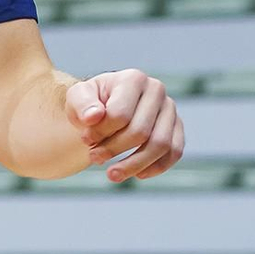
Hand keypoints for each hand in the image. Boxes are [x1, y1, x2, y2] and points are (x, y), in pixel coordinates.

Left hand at [64, 69, 183, 182]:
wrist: (106, 108)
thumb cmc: (91, 104)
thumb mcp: (77, 98)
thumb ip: (81, 105)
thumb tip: (93, 117)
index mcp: (133, 78)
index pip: (120, 114)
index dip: (100, 133)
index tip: (85, 140)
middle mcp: (156, 90)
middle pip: (140, 132)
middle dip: (113, 150)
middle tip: (94, 158)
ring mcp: (170, 109)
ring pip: (160, 145)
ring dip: (134, 165)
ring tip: (112, 175)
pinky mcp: (177, 127)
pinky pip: (174, 152)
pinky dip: (156, 168)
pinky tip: (137, 174)